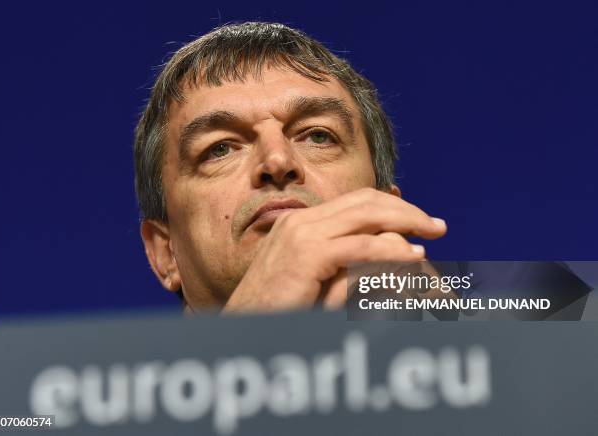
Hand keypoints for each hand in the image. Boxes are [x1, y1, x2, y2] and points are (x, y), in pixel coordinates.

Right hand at [222, 188, 446, 313]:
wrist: (243, 327)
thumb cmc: (277, 308)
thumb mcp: (312, 277)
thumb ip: (340, 260)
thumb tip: (377, 250)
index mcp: (301, 221)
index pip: (356, 201)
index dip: (391, 206)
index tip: (418, 220)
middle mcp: (301, 219)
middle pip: (366, 201)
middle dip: (406, 210)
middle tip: (436, 225)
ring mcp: (302, 233)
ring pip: (367, 216)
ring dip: (406, 223)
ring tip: (432, 236)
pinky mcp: (307, 255)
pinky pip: (361, 247)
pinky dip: (392, 250)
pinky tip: (413, 257)